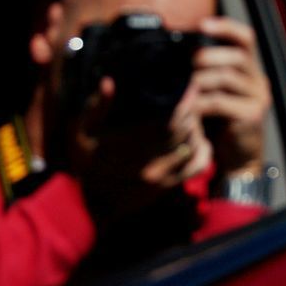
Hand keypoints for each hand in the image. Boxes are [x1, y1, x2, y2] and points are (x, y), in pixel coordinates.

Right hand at [71, 77, 212, 226]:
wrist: (89, 203)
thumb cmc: (85, 160)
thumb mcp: (81, 131)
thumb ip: (97, 106)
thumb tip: (108, 81)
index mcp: (127, 143)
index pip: (168, 119)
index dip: (184, 102)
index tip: (190, 86)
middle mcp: (146, 161)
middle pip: (183, 131)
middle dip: (192, 112)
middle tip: (195, 99)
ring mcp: (158, 176)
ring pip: (191, 146)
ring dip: (197, 130)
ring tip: (196, 117)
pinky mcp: (165, 187)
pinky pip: (194, 168)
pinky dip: (204, 153)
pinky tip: (202, 141)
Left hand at [191, 17, 270, 177]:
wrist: (240, 159)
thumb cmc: (221, 124)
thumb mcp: (215, 94)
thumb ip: (206, 75)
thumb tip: (177, 56)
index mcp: (250, 71)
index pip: (246, 38)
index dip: (226, 27)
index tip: (202, 24)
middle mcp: (259, 81)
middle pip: (236, 56)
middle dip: (207, 56)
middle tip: (185, 65)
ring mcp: (258, 98)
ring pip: (227, 77)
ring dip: (199, 80)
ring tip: (181, 87)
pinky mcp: (252, 116)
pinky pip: (220, 102)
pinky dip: (199, 102)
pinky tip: (187, 107)